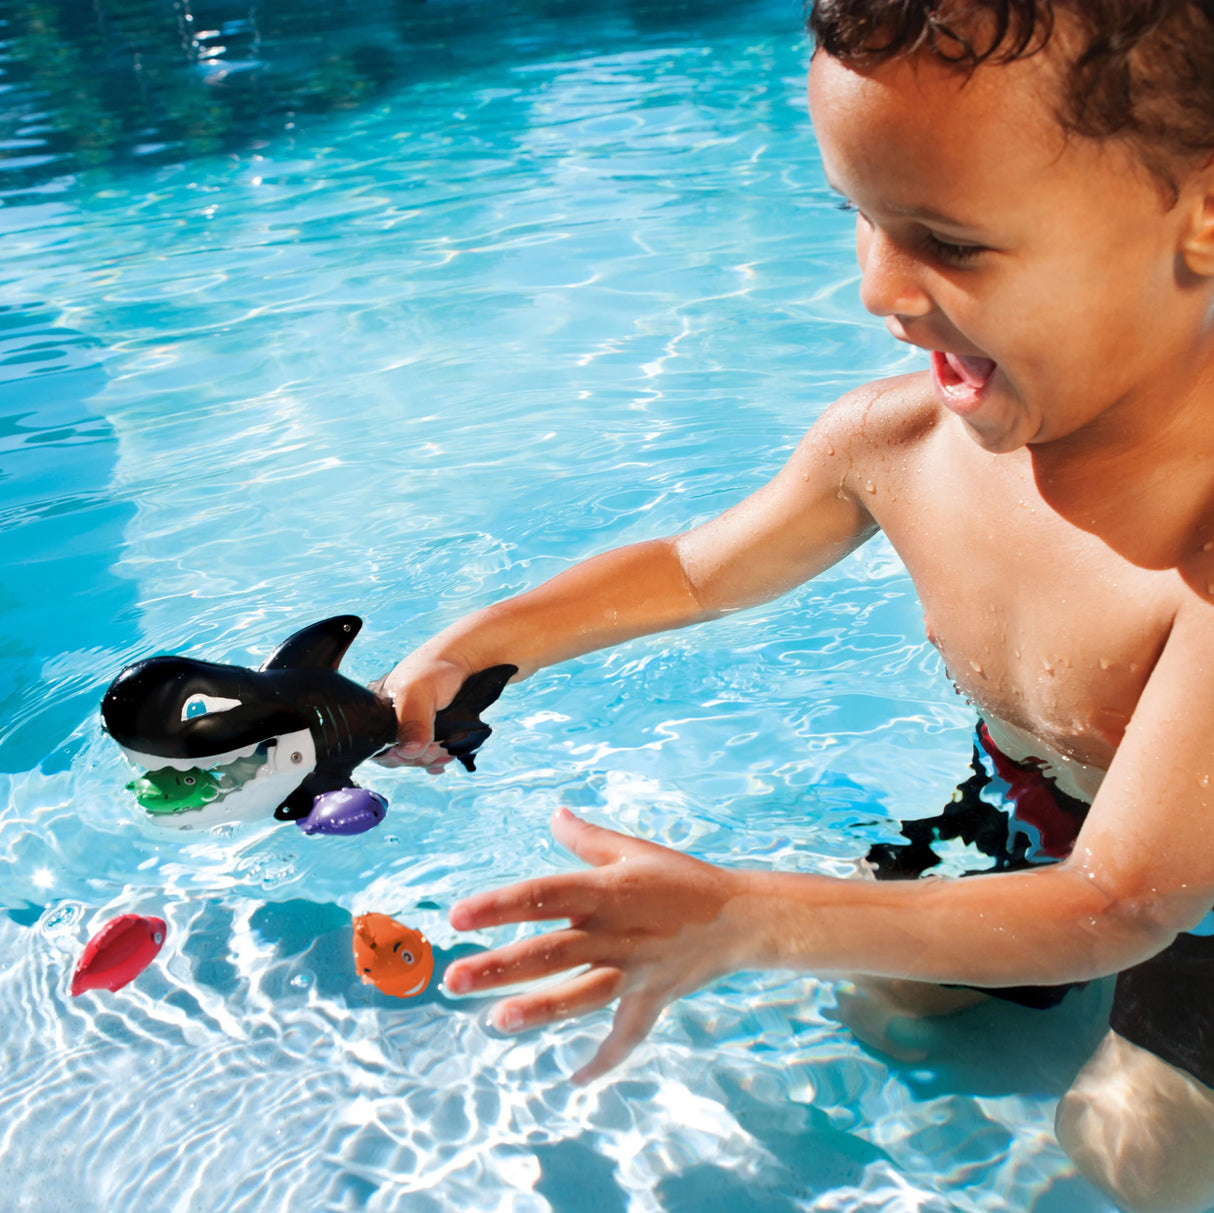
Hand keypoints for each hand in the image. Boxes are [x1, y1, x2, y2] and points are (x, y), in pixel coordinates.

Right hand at [370, 653, 470, 773]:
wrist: (462, 661)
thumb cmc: (434, 670)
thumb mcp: (420, 692)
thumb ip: (414, 721)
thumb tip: (409, 752)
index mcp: (377, 713)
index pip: (375, 747)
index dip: (394, 756)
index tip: (415, 752)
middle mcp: (390, 723)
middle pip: (396, 755)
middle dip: (417, 758)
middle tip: (437, 748)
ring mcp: (410, 728)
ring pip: (413, 757)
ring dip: (429, 760)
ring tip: (445, 753)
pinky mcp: (427, 733)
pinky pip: (426, 755)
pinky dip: (435, 762)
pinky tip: (443, 762)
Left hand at [443, 808, 751, 1082]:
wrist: (742, 916)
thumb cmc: (680, 877)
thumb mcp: (633, 850)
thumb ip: (586, 838)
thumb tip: (554, 813)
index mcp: (606, 889)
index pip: (542, 895)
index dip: (498, 905)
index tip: (457, 916)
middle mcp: (616, 931)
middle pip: (551, 951)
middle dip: (500, 967)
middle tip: (454, 979)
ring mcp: (635, 969)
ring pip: (581, 994)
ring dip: (540, 1010)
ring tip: (497, 1021)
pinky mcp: (654, 998)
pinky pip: (626, 1035)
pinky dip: (604, 1060)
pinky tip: (573, 1080)